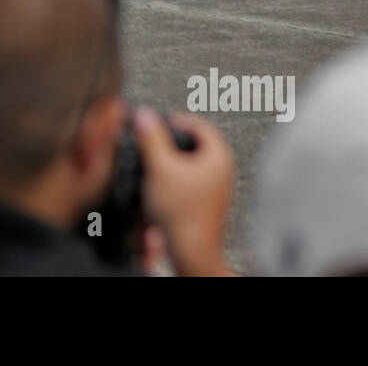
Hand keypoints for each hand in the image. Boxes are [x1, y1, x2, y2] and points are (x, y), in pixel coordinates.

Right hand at [134, 107, 234, 275]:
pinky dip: (175, 177)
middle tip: (153, 141)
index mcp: (219, 156)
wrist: (190, 250)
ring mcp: (216, 188)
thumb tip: (144, 115)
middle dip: (172, 141)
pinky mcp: (207, 203)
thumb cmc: (182, 213)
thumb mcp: (160, 167)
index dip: (176, 120)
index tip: (158, 123)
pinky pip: (190, 180)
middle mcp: (222, 170)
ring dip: (172, 160)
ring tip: (154, 163)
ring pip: (192, 163)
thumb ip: (151, 138)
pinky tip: (160, 185)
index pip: (199, 124)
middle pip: (195, 144)